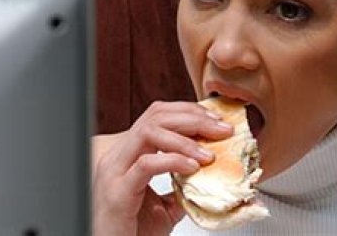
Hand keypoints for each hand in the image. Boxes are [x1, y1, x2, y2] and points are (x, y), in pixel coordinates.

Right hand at [92, 101, 233, 235]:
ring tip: (208, 154)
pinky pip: (146, 164)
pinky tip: (192, 168)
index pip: (157, 115)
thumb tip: (209, 177)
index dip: (189, 112)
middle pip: (156, 116)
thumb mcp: (164, 205)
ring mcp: (115, 171)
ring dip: (185, 139)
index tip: (216, 121)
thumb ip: (182, 188)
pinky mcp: (117, 191)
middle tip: (221, 130)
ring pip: (149, 131)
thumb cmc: (132, 231)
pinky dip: (174, 161)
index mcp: (129, 153)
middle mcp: (119, 156)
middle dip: (194, 118)